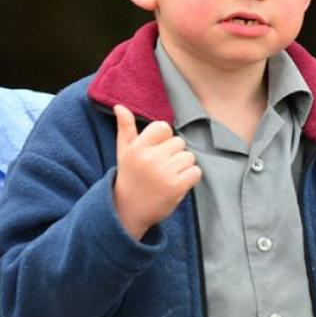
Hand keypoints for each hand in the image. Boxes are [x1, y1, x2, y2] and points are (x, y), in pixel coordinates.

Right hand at [113, 104, 200, 239]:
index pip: (163, 128)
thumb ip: (125, 128)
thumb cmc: (129, 177)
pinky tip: (177, 184)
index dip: (163, 139)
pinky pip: (195, 171)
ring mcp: (164, 173)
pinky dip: (190, 178)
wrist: (128, 211)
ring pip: (188, 156)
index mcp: (138, 147)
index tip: (156, 152)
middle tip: (160, 168)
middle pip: (179, 142)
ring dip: (182, 166)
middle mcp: (150, 158)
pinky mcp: (176, 187)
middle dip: (173, 154)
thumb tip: (120, 106)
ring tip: (168, 177)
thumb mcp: (123, 152)